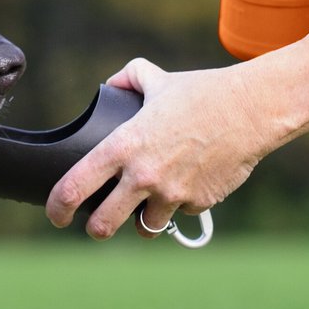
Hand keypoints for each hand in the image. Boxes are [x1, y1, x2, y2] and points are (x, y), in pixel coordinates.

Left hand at [45, 58, 270, 239]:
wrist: (253, 109)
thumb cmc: (202, 92)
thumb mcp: (157, 79)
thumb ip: (128, 79)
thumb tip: (112, 85)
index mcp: (123, 146)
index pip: (75, 186)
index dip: (58, 207)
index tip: (56, 215)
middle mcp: (143, 176)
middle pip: (103, 224)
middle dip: (96, 229)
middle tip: (97, 226)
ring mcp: (172, 193)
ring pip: (145, 227)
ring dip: (142, 221)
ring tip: (145, 209)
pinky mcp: (198, 203)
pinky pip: (180, 214)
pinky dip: (179, 206)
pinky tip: (186, 186)